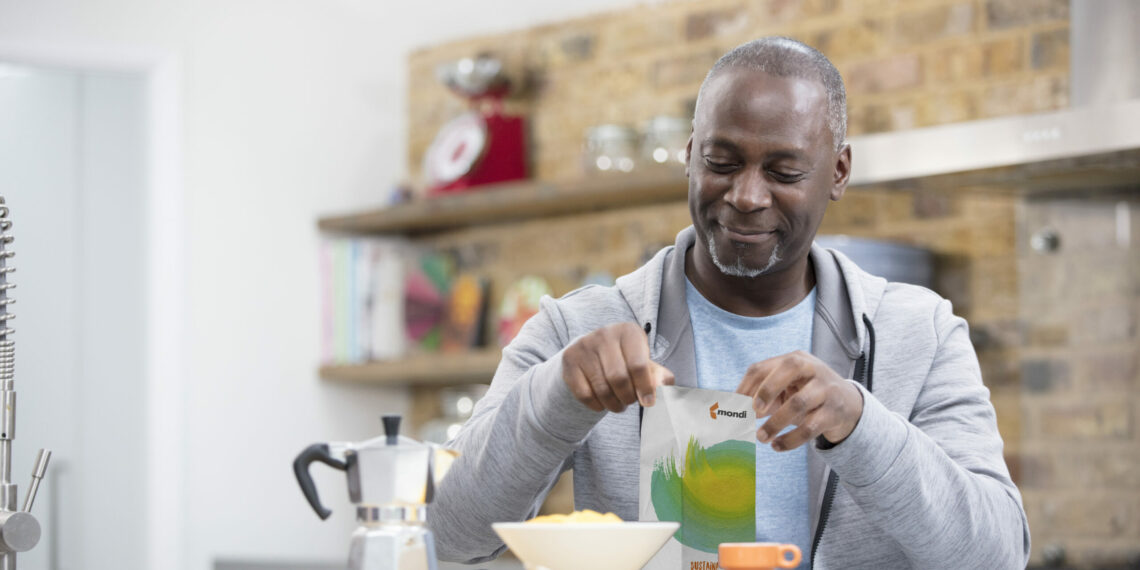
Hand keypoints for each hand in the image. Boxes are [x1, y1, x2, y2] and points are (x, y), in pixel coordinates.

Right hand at [562, 322, 674, 412]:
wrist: (592, 353)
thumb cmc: (625, 360)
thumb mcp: (644, 363)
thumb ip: (657, 375)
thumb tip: (666, 383)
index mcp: (628, 331)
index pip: (638, 365)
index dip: (645, 388)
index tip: (648, 402)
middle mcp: (604, 334)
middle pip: (619, 378)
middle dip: (628, 397)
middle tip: (630, 401)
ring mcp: (584, 346)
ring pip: (601, 389)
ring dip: (614, 404)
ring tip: (619, 405)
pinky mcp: (569, 360)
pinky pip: (584, 394)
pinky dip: (596, 405)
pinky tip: (602, 403)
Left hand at [736, 350, 862, 450]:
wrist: (848, 405)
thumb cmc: (807, 394)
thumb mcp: (786, 389)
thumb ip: (764, 397)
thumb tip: (737, 412)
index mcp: (794, 359)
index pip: (762, 367)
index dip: (745, 387)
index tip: (736, 407)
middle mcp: (812, 368)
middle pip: (790, 367)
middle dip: (767, 389)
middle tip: (753, 412)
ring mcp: (826, 389)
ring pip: (799, 403)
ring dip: (775, 423)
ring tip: (761, 437)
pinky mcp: (834, 412)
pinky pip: (810, 427)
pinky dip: (790, 440)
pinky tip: (777, 446)